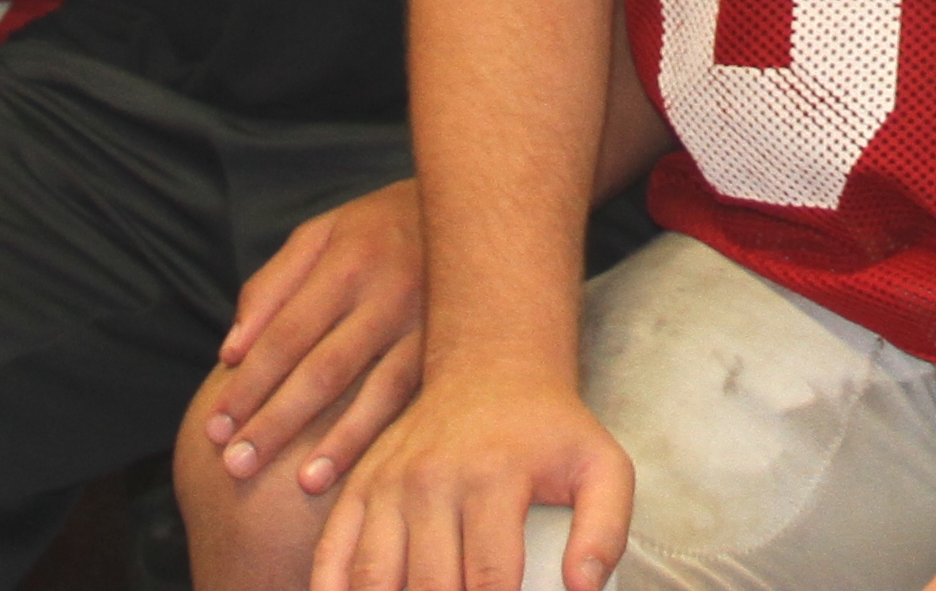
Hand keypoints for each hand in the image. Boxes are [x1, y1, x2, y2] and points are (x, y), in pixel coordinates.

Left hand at [206, 180, 427, 500]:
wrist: (474, 211)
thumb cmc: (379, 227)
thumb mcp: (321, 233)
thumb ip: (271, 285)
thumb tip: (230, 352)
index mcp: (346, 261)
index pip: (286, 333)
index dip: (249, 384)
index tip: (215, 428)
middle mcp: (387, 292)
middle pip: (323, 369)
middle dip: (277, 422)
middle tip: (236, 466)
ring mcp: (426, 322)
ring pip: (376, 391)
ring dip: (338, 442)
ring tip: (302, 484)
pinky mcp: (453, 347)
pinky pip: (416, 398)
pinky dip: (388, 434)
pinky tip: (364, 470)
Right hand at [313, 359, 631, 590]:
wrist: (492, 367)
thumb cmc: (550, 430)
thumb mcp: (602, 466)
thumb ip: (606, 529)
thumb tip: (584, 588)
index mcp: (493, 477)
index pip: (487, 581)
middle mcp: (432, 479)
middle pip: (428, 586)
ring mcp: (388, 484)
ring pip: (374, 577)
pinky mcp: (360, 487)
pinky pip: (332, 552)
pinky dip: (329, 589)